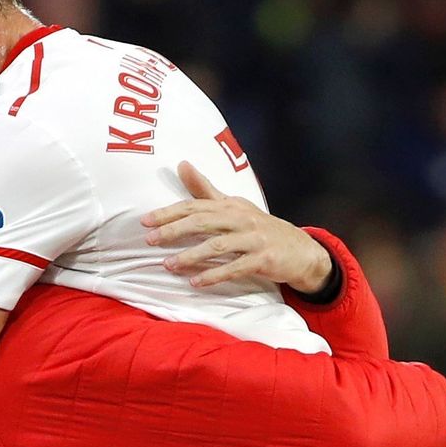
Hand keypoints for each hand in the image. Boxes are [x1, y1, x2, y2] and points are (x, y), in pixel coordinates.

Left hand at [142, 161, 333, 294]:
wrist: (300, 251)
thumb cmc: (260, 229)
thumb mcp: (234, 207)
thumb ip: (206, 190)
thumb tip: (181, 164)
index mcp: (230, 205)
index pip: (195, 205)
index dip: (169, 212)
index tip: (145, 221)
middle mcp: (241, 218)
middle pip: (202, 221)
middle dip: (174, 230)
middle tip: (150, 241)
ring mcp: (253, 238)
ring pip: (216, 245)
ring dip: (190, 256)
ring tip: (168, 265)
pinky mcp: (263, 259)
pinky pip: (234, 268)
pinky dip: (214, 275)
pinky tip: (196, 282)